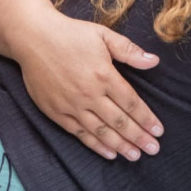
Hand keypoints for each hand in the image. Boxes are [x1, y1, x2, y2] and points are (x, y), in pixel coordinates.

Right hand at [16, 12, 162, 160]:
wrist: (32, 38)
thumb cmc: (70, 34)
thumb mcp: (103, 35)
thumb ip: (129, 50)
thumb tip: (154, 61)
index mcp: (104, 75)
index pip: (131, 103)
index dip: (146, 119)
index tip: (158, 131)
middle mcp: (89, 94)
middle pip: (119, 122)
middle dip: (139, 137)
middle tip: (153, 150)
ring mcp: (71, 105)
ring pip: (101, 131)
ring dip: (120, 146)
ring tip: (135, 156)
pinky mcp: (56, 112)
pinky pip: (79, 133)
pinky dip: (95, 145)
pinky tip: (109, 153)